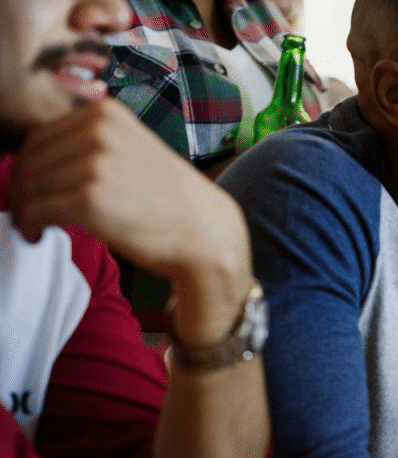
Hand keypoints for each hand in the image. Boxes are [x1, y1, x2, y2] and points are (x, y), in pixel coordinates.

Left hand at [8, 98, 251, 343]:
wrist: (205, 233)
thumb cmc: (169, 200)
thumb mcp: (132, 150)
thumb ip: (90, 145)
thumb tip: (35, 160)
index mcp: (107, 113)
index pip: (39, 135)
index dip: (29, 166)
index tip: (36, 189)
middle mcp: (98, 131)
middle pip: (29, 159)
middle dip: (23, 189)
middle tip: (32, 213)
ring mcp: (94, 164)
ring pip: (28, 185)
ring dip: (24, 209)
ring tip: (37, 226)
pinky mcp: (88, 199)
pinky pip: (34, 210)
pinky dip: (28, 225)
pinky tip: (40, 235)